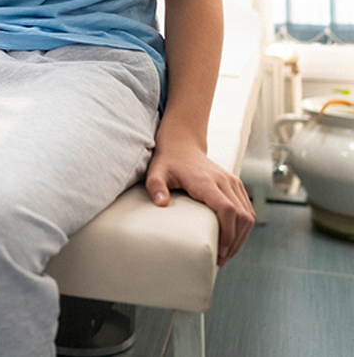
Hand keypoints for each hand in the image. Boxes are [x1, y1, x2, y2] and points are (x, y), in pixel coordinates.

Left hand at [145, 140, 254, 265]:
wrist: (182, 144)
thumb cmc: (167, 161)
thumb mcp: (156, 172)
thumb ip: (155, 186)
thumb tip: (161, 203)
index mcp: (207, 181)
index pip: (227, 210)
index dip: (227, 233)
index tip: (219, 251)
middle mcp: (224, 181)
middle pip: (241, 216)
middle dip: (234, 241)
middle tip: (221, 259)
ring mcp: (233, 182)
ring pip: (248, 215)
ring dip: (240, 237)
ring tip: (226, 253)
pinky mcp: (236, 185)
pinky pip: (247, 209)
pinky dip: (243, 227)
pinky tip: (232, 239)